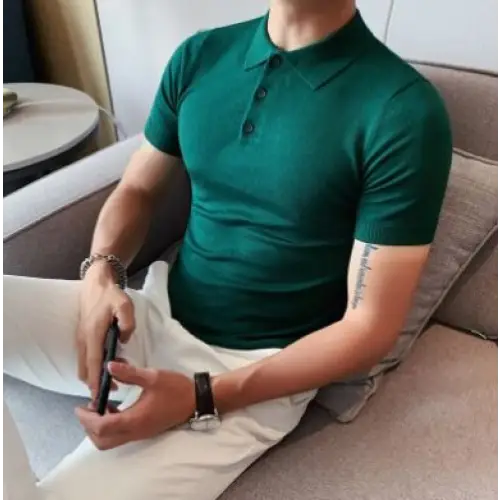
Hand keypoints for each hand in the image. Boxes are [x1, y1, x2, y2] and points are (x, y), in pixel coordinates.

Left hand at [75, 362, 195, 450]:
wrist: (196, 400)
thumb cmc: (175, 388)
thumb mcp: (153, 376)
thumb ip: (130, 373)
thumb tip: (109, 366)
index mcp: (135, 419)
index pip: (103, 427)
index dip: (87, 419)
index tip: (79, 407)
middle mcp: (135, 431)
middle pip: (102, 441)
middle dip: (89, 428)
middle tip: (86, 409)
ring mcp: (140, 434)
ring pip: (110, 441)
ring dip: (99, 428)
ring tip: (98, 406)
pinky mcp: (144, 432)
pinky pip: (120, 436)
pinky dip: (110, 426)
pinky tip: (114, 407)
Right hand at [76, 261, 134, 396]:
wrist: (97, 284)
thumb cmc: (111, 296)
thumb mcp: (125, 305)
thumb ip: (127, 322)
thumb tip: (124, 340)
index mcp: (93, 334)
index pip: (93, 363)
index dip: (97, 380)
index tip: (101, 394)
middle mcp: (83, 340)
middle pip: (85, 370)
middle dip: (95, 384)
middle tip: (111, 394)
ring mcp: (81, 340)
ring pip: (83, 367)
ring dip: (93, 377)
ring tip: (112, 382)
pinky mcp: (83, 339)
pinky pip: (85, 360)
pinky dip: (92, 369)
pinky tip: (107, 368)